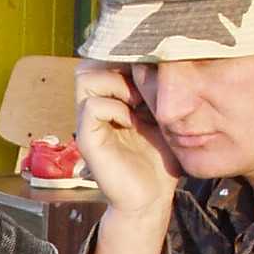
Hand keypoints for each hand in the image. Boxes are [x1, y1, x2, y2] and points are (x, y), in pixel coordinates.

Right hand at [74, 65, 181, 253]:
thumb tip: (168, 56)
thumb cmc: (160, 158)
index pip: (103, 60)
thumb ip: (158, 89)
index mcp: (110, 100)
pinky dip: (115, 107)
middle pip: (89, 64)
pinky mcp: (88, 139)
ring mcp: (88, 123)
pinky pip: (92, 106)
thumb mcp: (164, 115)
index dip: (125, 58)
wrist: (153, 198)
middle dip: (117, 66)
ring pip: (85, 77)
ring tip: (138, 101)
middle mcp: (95, 107)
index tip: (151, 70)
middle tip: (143, 85)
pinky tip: (133, 121)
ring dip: (115, 83)